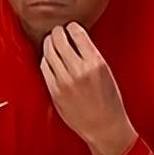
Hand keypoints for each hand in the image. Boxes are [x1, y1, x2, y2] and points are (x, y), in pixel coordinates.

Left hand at [40, 23, 136, 154]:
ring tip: (51, 42)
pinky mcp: (54, 90)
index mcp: (96, 62)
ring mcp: (64, 80)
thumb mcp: (106, 72)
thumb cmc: (109, 101)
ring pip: (48, 51)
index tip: (70, 27)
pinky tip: (49, 58)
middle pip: (59, 39)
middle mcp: (79, 69)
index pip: (77, 33)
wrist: (104, 127)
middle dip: (57, 32)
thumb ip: (91, 56)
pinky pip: (44, 67)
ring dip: (49, 43)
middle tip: (57, 31)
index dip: (71, 27)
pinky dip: (45, 59)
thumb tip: (76, 39)